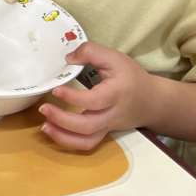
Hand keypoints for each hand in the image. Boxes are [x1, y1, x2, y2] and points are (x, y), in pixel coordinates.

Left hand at [38, 43, 154, 149]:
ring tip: (44, 125)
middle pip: (88, 126)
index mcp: (116, 93)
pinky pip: (87, 144)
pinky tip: (53, 131)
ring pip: (87, 140)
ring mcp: (107, 127)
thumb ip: (91, 51)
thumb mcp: (114, 57)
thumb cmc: (131, 77)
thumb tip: (68, 58)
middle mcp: (112, 114)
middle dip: (63, 120)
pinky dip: (69, 142)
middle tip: (43, 108)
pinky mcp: (103, 133)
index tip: (56, 89)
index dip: (74, 97)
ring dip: (63, 136)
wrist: (152, 101)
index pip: (95, 100)